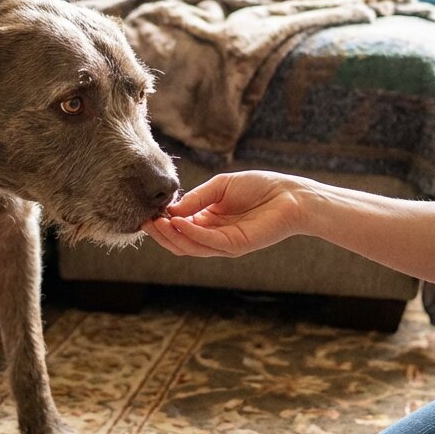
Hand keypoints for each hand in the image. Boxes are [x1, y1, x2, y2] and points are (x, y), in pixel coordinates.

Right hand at [141, 170, 299, 257]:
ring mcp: (224, 243)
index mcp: (208, 221)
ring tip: (156, 222)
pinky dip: (190, 233)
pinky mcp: (236, 245)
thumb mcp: (220, 186)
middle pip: (180, 242)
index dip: (161, 223)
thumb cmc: (258, 187)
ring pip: (190, 247)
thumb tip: (171, 209)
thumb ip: (197, 198)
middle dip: (160, 234)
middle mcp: (213, 235)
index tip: (146, 213)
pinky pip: (208, 242)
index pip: (178, 229)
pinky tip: (177, 221)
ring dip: (170, 236)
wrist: (289, 194)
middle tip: (144, 221)